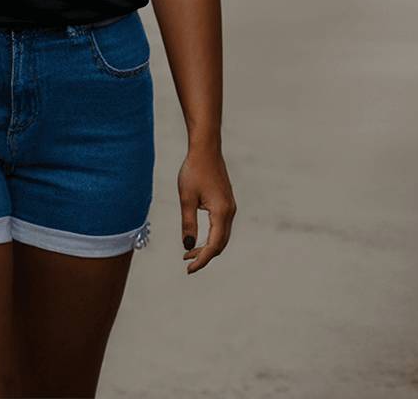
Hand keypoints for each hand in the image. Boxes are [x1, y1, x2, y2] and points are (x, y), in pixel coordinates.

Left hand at [178, 145, 235, 273]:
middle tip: (186, 262)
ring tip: (189, 253)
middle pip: (220, 244)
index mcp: (221, 213)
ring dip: (208, 246)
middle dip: (205, 255)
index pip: (214, 245)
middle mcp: (230, 212)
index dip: (202, 260)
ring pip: (222, 236)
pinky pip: (221, 226)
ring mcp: (230, 207)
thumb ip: (188, 223)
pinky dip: (211, 236)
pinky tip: (198, 236)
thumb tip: (188, 246)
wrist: (206, 149)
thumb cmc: (194, 171)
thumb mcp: (186, 198)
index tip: (188, 269)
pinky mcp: (226, 202)